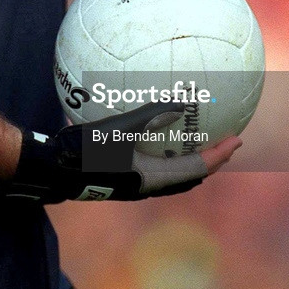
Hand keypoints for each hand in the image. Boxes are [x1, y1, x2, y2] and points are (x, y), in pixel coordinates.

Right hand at [6, 103, 242, 202]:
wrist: (51, 168)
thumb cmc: (83, 150)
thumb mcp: (119, 128)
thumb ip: (151, 114)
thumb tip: (183, 101)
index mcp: (152, 179)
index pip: (197, 168)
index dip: (219, 154)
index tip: (237, 139)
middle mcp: (146, 186)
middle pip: (188, 177)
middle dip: (208, 161)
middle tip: (224, 143)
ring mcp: (132, 185)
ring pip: (171, 177)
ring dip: (187, 162)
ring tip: (197, 142)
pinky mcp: (120, 179)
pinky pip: (153, 169)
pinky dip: (165, 156)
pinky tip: (155, 136)